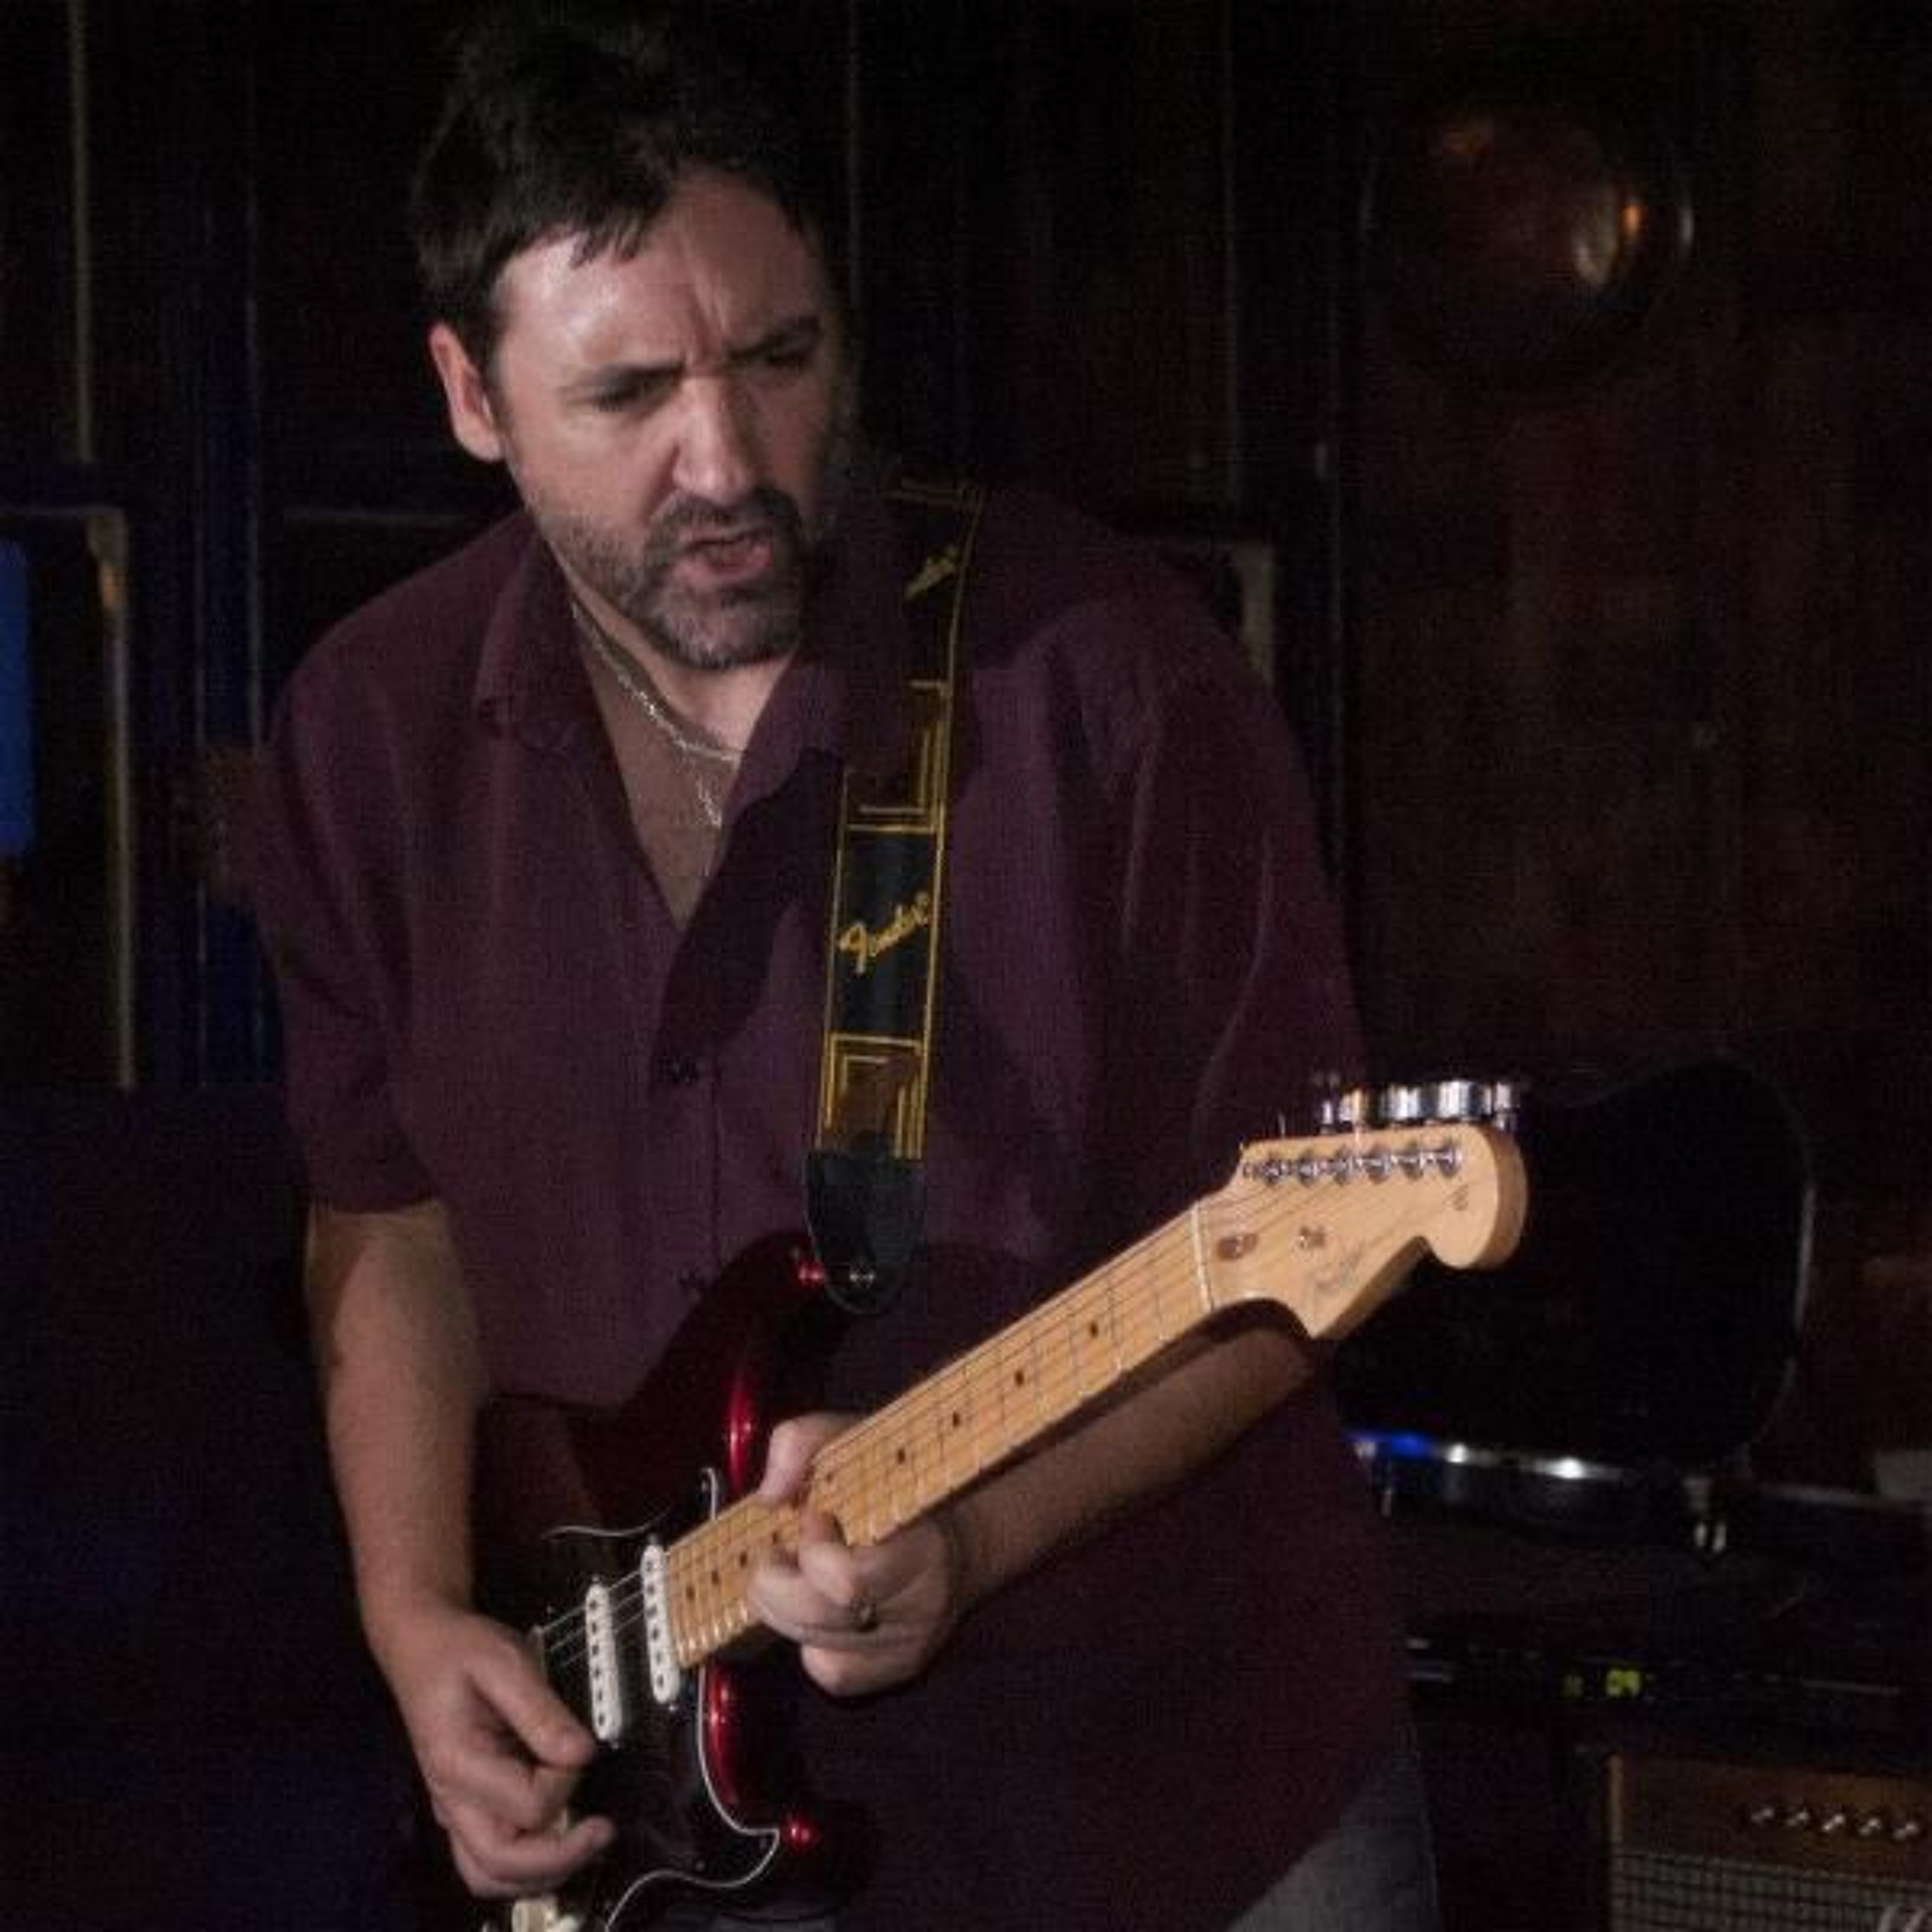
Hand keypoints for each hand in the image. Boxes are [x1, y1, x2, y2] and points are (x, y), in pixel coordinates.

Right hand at [373, 1597, 613, 1898]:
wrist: (422, 1645)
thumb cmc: (459, 1650)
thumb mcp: (504, 1662)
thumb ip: (541, 1709)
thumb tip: (581, 1751)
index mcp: (459, 1763)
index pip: (527, 1806)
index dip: (565, 1781)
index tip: (580, 1746)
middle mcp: (452, 1798)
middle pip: (500, 1866)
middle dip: (560, 1858)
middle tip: (603, 1831)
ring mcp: (455, 1808)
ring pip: (490, 1876)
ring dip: (541, 1873)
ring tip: (584, 1843)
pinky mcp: (465, 1807)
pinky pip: (489, 1861)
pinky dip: (524, 1866)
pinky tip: (557, 1842)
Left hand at [746, 1412, 977, 1696]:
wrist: (960, 1536)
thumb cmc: (896, 1482)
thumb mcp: (852, 1439)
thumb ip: (802, 1443)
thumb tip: (769, 1495)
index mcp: (922, 1545)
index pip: (848, 1580)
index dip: (813, 1550)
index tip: (814, 1517)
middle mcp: (922, 1603)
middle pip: (819, 1617)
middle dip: (779, 1584)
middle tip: (784, 1552)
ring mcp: (911, 1643)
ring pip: (817, 1647)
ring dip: (787, 1610)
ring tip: (797, 1575)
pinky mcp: (900, 1668)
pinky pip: (832, 1673)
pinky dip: (811, 1641)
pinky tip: (820, 1609)